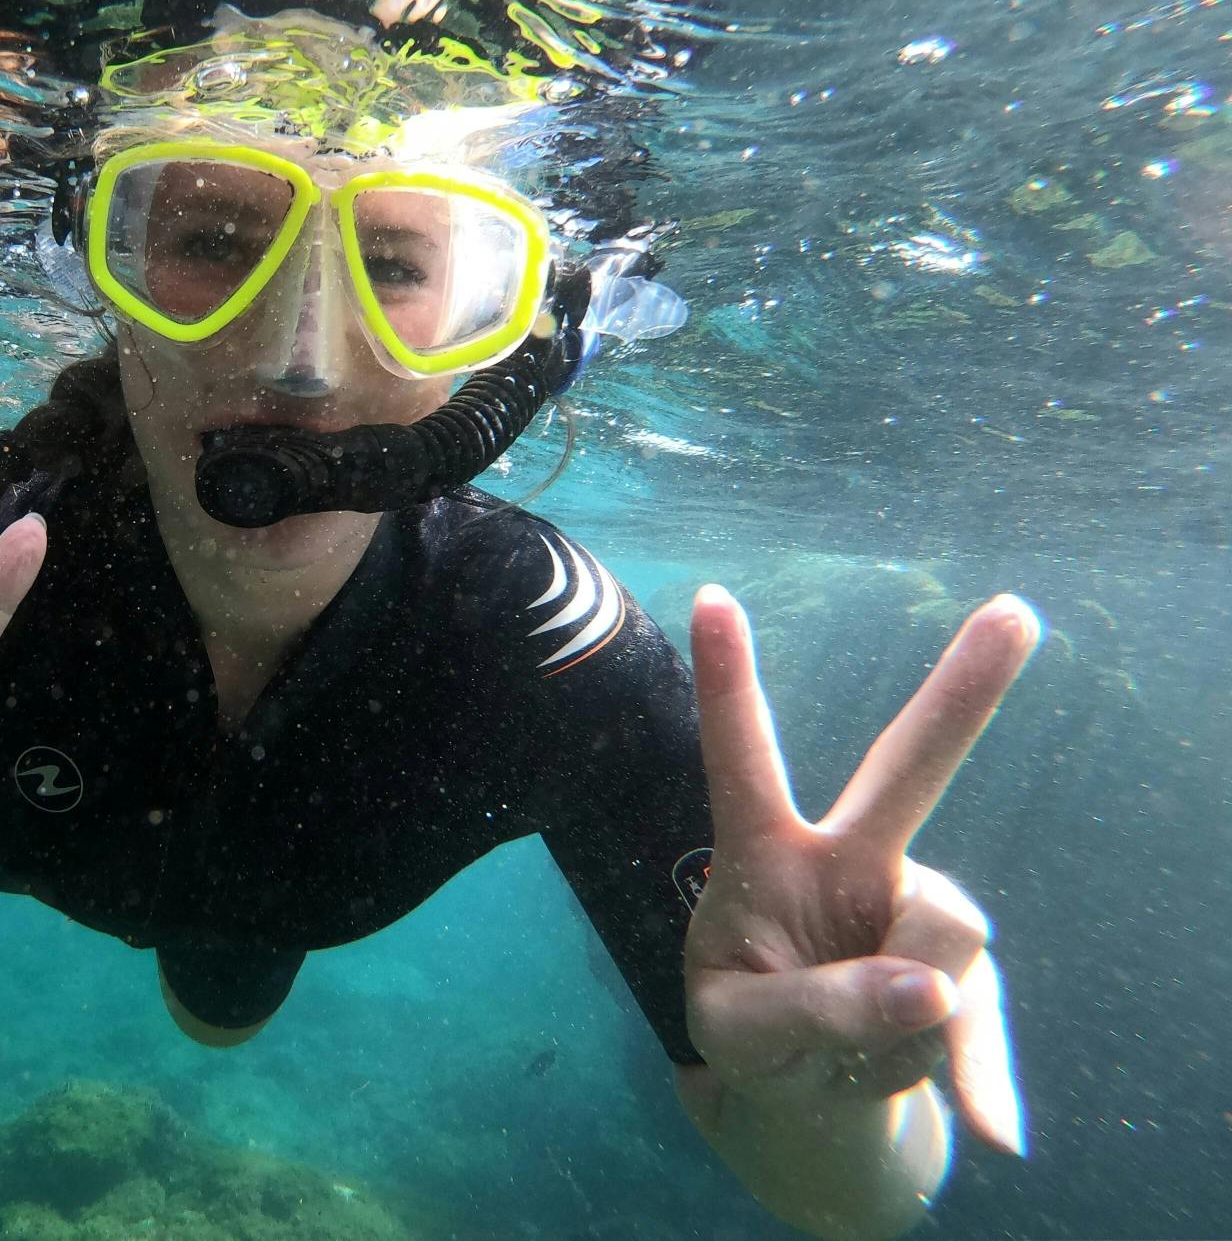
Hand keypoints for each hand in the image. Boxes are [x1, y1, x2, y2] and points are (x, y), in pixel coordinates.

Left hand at [683, 584, 1038, 1155]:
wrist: (810, 1093)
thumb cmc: (750, 1030)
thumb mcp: (742, 1033)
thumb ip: (817, 1010)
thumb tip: (932, 991)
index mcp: (763, 855)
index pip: (741, 759)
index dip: (725, 680)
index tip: (707, 593)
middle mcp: (849, 861)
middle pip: (909, 769)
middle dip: (963, 693)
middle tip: (1015, 613)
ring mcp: (915, 912)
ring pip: (944, 936)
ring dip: (900, 1015)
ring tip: (854, 1045)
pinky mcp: (967, 976)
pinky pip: (981, 1026)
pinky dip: (976, 1081)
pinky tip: (991, 1130)